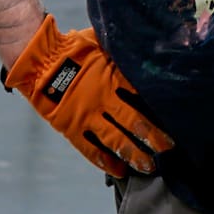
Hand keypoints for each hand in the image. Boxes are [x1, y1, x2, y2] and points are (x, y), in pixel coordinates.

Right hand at [3, 15, 173, 175]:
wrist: (38, 59)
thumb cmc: (73, 47)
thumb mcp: (103, 42)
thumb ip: (123, 51)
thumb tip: (148, 49)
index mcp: (113, 76)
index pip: (143, 98)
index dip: (160, 111)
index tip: (175, 120)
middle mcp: (103, 99)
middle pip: (134, 123)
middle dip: (153, 138)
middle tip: (168, 150)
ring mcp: (86, 116)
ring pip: (115, 141)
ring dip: (134, 154)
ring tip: (149, 166)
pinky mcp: (71, 127)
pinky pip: (90, 149)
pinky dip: (105, 162)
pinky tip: (119, 170)